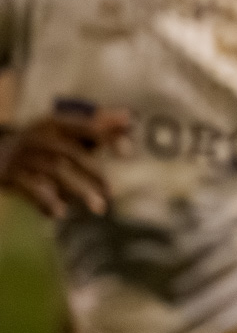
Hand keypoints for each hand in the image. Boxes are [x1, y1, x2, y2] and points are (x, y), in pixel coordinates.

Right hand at [0, 110, 131, 217]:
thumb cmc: (40, 142)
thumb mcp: (62, 130)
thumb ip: (95, 125)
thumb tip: (128, 118)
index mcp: (53, 123)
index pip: (84, 126)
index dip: (106, 136)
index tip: (128, 151)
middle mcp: (38, 137)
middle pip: (71, 153)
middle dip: (94, 174)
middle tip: (112, 193)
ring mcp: (22, 156)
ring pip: (55, 172)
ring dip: (79, 190)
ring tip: (99, 208)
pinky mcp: (9, 175)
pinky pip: (30, 188)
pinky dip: (46, 201)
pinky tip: (60, 214)